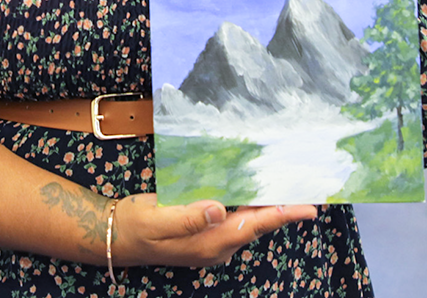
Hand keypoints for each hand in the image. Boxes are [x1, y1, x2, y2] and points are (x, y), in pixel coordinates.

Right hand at [111, 194, 317, 268]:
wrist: (116, 236)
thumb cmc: (135, 227)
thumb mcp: (157, 220)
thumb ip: (188, 217)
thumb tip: (218, 209)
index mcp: (210, 243)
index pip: (254, 226)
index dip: (283, 215)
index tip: (309, 208)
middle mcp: (217, 244)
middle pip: (258, 223)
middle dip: (284, 206)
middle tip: (309, 187)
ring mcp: (212, 238)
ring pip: (249, 218)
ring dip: (269, 202)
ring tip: (291, 183)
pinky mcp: (205, 229)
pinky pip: (236, 215)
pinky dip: (250, 200)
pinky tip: (256, 186)